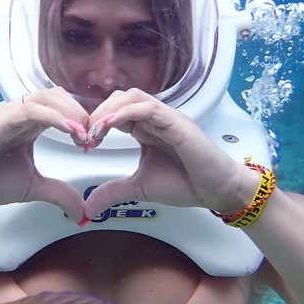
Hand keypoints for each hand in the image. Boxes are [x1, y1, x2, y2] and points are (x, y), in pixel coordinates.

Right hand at [0, 88, 90, 222]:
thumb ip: (58, 193)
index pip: (61, 107)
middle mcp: (20, 113)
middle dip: (79, 112)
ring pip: (46, 97)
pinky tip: (69, 130)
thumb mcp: (32, 188)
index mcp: (29, 124)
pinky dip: (53, 117)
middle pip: (57, 96)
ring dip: (69, 112)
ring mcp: (8, 114)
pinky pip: (30, 110)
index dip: (80, 119)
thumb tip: (82, 213)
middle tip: (93, 135)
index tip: (94, 141)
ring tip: (83, 133)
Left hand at [82, 88, 256, 219]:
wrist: (218, 191)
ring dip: (110, 109)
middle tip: (86, 135)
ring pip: (132, 96)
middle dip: (98, 112)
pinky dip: (126, 112)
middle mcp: (155, 118)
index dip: (96, 122)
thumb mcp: (140, 188)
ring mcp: (166, 117)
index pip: (115, 111)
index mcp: (146, 128)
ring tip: (96, 130)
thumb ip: (114, 192)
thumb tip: (88, 207)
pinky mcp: (177, 123)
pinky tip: (112, 125)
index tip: (85, 143)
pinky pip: (148, 108)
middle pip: (120, 98)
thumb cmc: (187, 184)